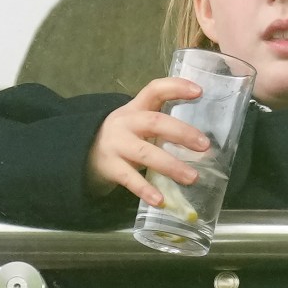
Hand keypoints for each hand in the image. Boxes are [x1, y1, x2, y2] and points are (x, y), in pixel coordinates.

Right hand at [87, 77, 209, 203]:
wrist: (83, 151)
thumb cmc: (125, 136)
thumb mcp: (138, 121)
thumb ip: (164, 125)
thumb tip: (203, 145)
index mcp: (137, 107)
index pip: (155, 90)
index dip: (176, 87)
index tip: (199, 91)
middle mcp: (126, 122)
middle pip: (155, 122)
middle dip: (182, 133)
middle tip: (204, 145)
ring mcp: (117, 145)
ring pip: (145, 153)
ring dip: (171, 165)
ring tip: (192, 177)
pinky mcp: (111, 167)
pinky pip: (130, 179)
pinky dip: (146, 190)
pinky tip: (161, 200)